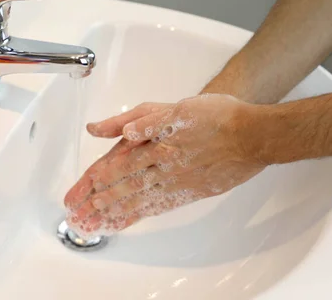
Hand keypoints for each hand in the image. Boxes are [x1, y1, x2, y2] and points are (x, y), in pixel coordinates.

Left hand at [64, 94, 266, 237]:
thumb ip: (135, 119)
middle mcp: (162, 167)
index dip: (96, 182)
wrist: (252, 135)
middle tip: (80, 216)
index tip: (79, 193)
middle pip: (123, 188)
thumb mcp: (170, 107)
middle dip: (99, 203)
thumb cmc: (214, 116)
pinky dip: (142, 215)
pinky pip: (161, 207)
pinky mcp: (191, 193)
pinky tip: (130, 220)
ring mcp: (177, 183)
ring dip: (116, 212)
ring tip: (97, 223)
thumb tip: (103, 127)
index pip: (116, 166)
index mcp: (154, 144)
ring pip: (140, 201)